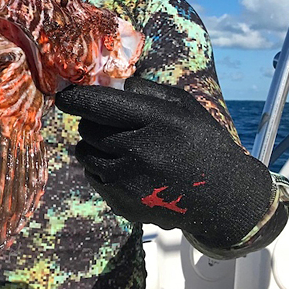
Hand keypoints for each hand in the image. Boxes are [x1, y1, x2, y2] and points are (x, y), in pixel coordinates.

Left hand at [55, 77, 273, 249]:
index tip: (64, 97)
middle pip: (88, 128)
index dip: (76, 99)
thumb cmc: (200, 142)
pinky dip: (101, 169)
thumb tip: (109, 85)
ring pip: (85, 153)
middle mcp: (142, 151)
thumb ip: (146, 91)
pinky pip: (92, 176)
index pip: (101, 104)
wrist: (224, 197)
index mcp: (159, 120)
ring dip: (94, 146)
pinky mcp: (122, 203)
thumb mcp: (184, 106)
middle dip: (92, 122)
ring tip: (122, 147)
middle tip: (112, 125)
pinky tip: (128, 169)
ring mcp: (130, 181)